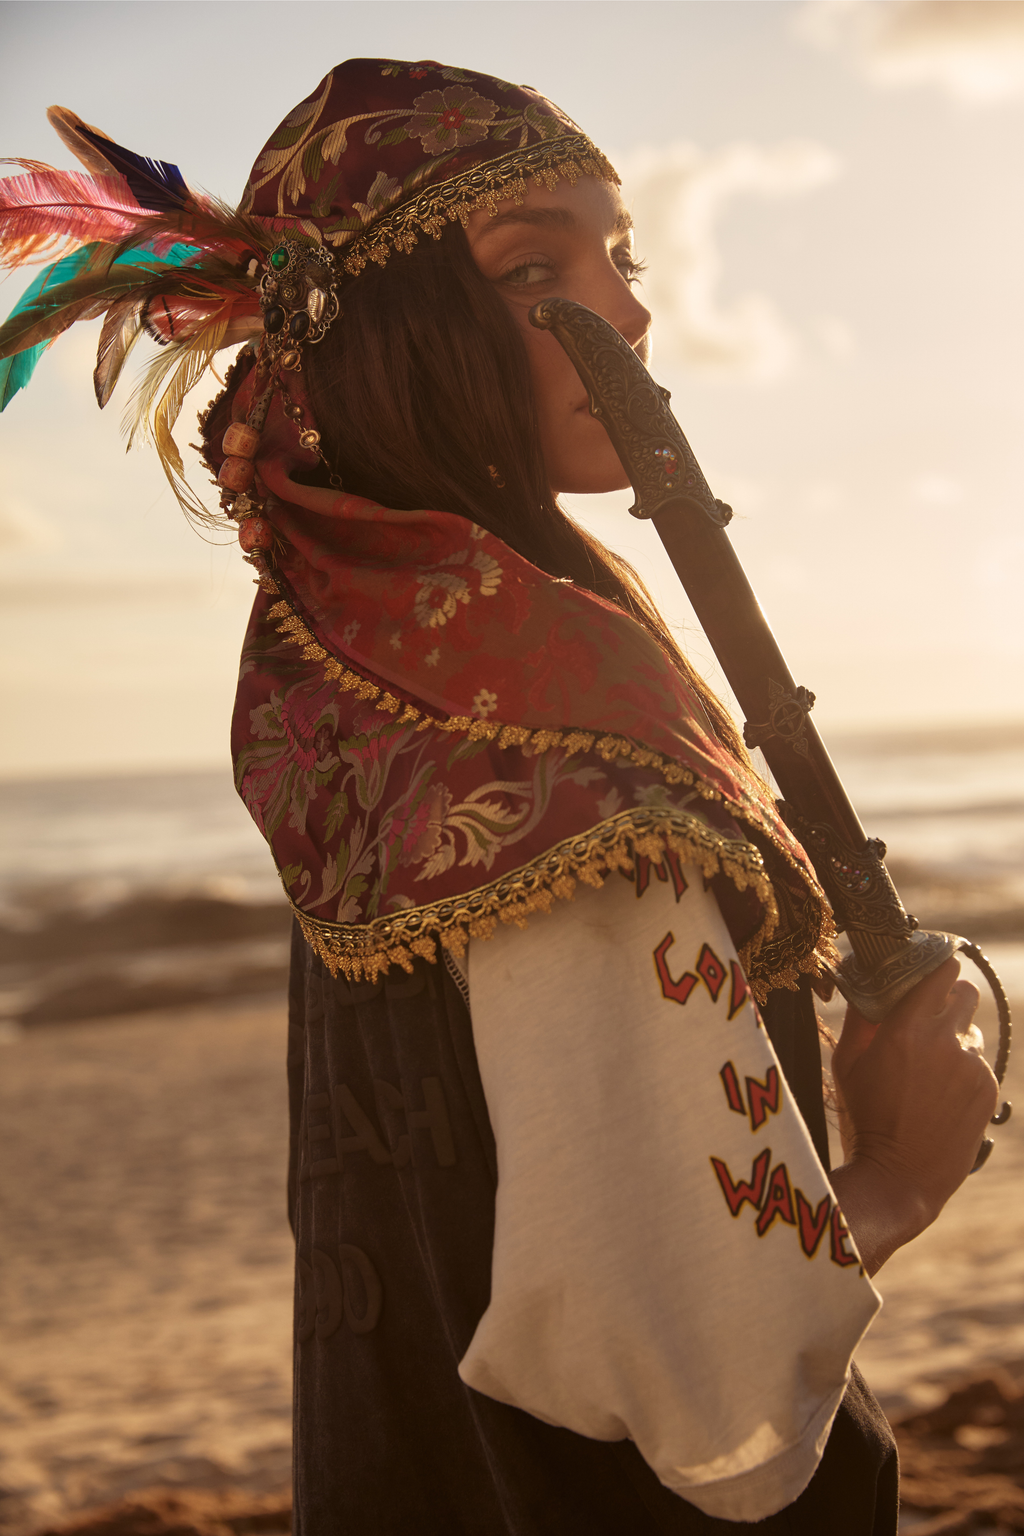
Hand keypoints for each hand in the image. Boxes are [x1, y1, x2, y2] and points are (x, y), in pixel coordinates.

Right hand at [828, 958, 997, 1275]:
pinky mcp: (987, 1089)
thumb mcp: (846, 1064)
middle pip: (965, 993)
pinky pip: (978, 1063)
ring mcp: (972, 1066)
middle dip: (948, 998)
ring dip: (953, 1039)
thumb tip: (865, 982)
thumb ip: (860, 1017)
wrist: (900, 1178)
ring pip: (971, 1032)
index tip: (927, 969)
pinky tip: (940, 1095)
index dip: (936, 965)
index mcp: (906, 1029)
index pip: (941, 971)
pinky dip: (962, 1069)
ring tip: (928, 1070)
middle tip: (927, 1016)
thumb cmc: (864, 1119)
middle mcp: (945, 1041)